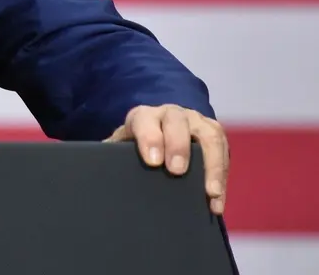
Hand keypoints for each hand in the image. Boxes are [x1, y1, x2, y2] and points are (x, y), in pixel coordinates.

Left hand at [105, 104, 228, 214]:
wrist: (159, 128)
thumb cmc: (136, 143)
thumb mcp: (122, 145)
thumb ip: (111, 154)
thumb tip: (94, 170)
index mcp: (144, 116)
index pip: (145, 120)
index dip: (149, 138)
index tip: (152, 161)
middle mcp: (172, 114)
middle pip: (178, 122)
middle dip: (178, 146)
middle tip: (176, 171)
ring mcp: (196, 122)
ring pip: (210, 135)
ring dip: (211, 164)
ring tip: (209, 192)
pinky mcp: (215, 135)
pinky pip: (224, 152)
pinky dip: (222, 178)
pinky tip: (215, 202)